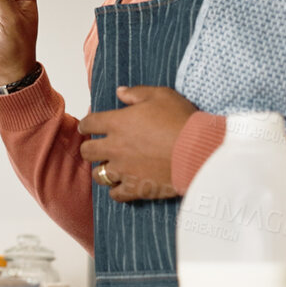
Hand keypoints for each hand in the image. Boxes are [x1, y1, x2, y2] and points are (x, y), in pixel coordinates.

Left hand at [78, 86, 197, 201]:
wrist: (199, 151)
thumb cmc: (181, 120)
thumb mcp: (161, 96)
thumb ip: (137, 93)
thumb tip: (120, 92)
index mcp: (117, 122)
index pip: (89, 123)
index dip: (87, 124)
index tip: (88, 126)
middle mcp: (115, 147)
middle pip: (87, 151)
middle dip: (90, 148)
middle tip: (98, 148)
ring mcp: (123, 170)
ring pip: (98, 175)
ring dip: (103, 170)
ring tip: (112, 168)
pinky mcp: (135, 188)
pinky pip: (115, 195)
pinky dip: (117, 191)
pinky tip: (123, 186)